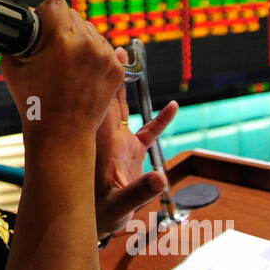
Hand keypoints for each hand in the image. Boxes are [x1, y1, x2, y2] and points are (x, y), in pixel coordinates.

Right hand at [0, 0, 124, 141]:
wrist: (62, 134)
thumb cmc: (35, 105)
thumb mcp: (11, 68)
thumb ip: (15, 41)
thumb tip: (25, 22)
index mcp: (61, 41)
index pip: (55, 4)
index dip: (44, 12)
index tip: (40, 23)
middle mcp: (88, 45)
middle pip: (74, 15)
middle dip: (61, 25)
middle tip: (50, 45)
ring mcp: (106, 58)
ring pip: (91, 30)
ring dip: (78, 37)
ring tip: (66, 60)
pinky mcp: (117, 69)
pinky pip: (103, 47)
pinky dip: (92, 53)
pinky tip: (79, 69)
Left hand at [94, 46, 177, 237]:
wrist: (96, 225)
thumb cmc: (101, 215)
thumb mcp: (120, 206)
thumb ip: (141, 192)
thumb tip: (161, 178)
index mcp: (104, 142)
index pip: (101, 103)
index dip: (102, 79)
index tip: (107, 55)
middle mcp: (109, 137)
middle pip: (108, 97)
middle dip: (109, 71)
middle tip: (113, 45)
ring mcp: (120, 144)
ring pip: (122, 106)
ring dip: (125, 85)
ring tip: (128, 58)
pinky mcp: (132, 155)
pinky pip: (148, 132)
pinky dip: (161, 120)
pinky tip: (173, 106)